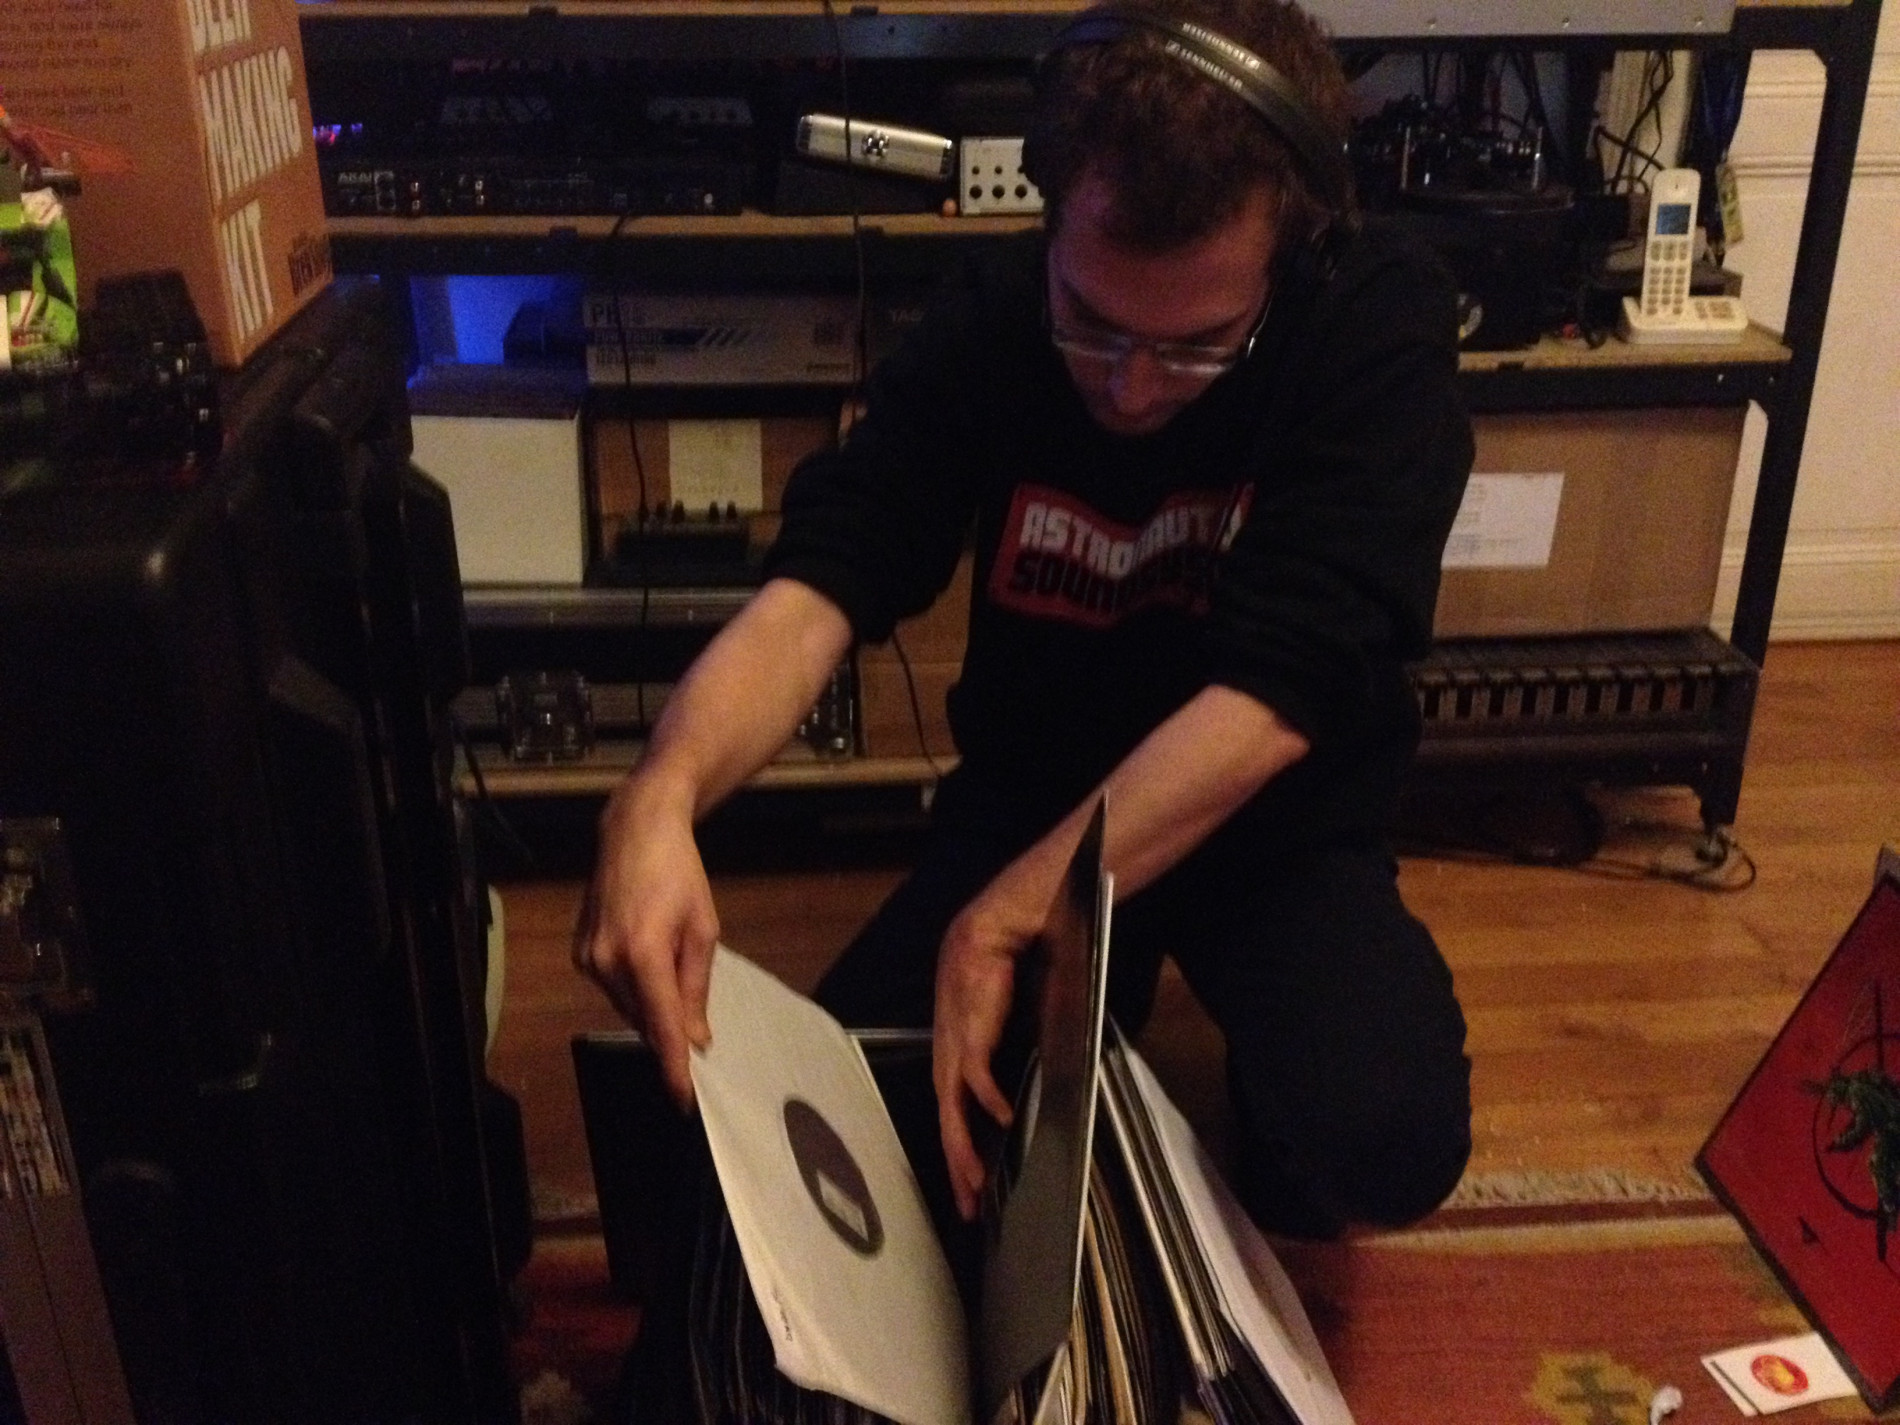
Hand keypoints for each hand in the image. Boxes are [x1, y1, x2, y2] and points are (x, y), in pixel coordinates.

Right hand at [573, 771, 718, 1110]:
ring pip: (628, 1006)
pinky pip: (613, 988)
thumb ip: (696, 988)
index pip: (661, 1026)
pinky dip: (635, 988)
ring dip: (652, 1004)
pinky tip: (649, 959)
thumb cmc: (680, 875)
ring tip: (671, 964)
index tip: (684, 1100)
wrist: (635, 831)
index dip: (673, 1067)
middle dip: (669, 1029)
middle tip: (696, 1025)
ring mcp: (587, 958)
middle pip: (644, 1019)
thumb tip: (695, 1038)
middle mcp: (607, 961)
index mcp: (644, 954)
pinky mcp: (579, 954)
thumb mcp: (703, 930)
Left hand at [933, 861, 1056, 1219]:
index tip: (970, 1188)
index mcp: (952, 1054)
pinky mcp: (971, 1030)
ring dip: (964, 1149)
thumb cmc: (1000, 970)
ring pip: (953, 1111)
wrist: (996, 925)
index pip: (951, 1113)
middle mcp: (946, 1055)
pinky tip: (1005, 1122)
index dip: (959, 1152)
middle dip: (957, 1167)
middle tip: (968, 1206)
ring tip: (977, 1184)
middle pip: (947, 1123)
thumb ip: (1006, 1050)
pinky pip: (977, 1078)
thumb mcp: (1001, 1021)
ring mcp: (954, 1045)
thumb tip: (1023, 1084)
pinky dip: (989, 1102)